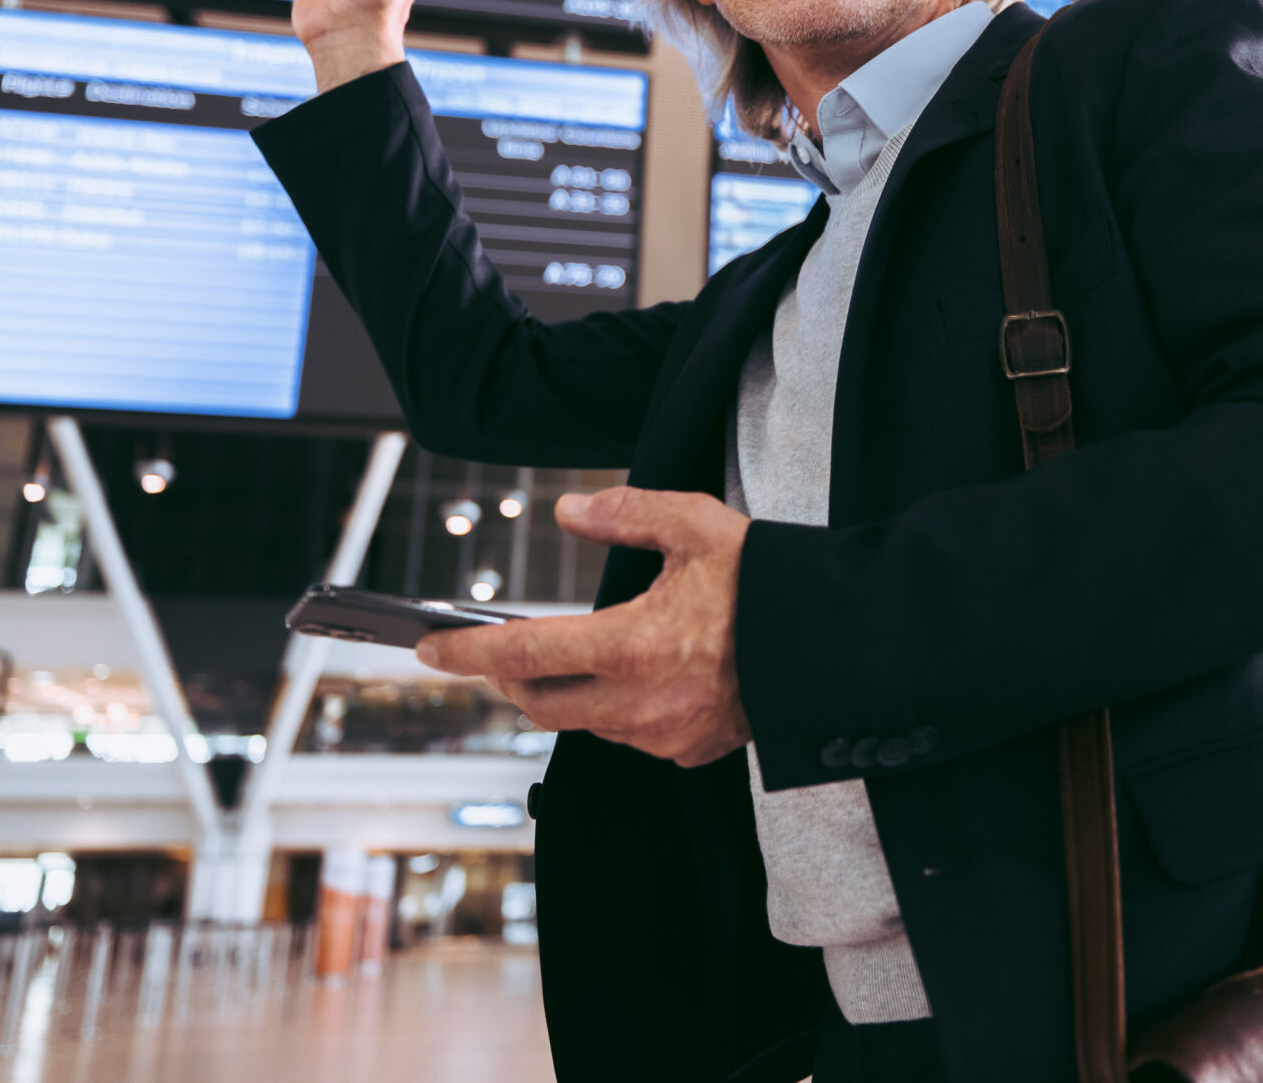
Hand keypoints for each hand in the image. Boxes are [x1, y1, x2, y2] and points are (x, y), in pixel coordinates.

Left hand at [417, 487, 752, 767]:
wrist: (834, 646)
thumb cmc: (768, 584)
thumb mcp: (697, 526)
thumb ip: (626, 513)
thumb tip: (572, 510)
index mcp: (634, 644)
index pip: (523, 653)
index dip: (465, 650)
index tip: (427, 646)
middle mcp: (640, 703)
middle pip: (538, 701)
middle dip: (509, 676)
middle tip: (499, 649)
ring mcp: (663, 736)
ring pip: (581, 723)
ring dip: (564, 692)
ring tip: (574, 656)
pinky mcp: (687, 752)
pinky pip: (626, 738)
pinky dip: (612, 710)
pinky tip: (636, 678)